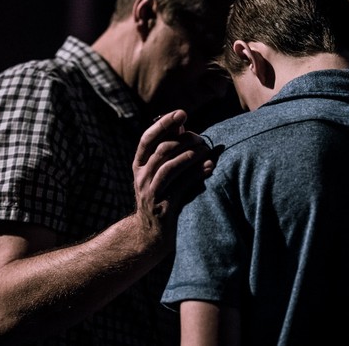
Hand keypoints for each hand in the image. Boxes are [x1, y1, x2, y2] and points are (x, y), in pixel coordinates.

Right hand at [132, 109, 215, 237]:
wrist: (151, 235)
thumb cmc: (162, 196)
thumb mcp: (160, 173)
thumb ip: (169, 150)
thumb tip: (182, 126)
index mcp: (139, 165)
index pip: (147, 138)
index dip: (164, 123)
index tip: (182, 113)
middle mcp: (141, 178)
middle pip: (162, 151)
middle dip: (184, 141)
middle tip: (201, 138)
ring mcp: (151, 193)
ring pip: (169, 167)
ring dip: (191, 155)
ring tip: (206, 150)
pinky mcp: (164, 208)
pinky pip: (181, 186)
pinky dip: (196, 174)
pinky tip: (209, 167)